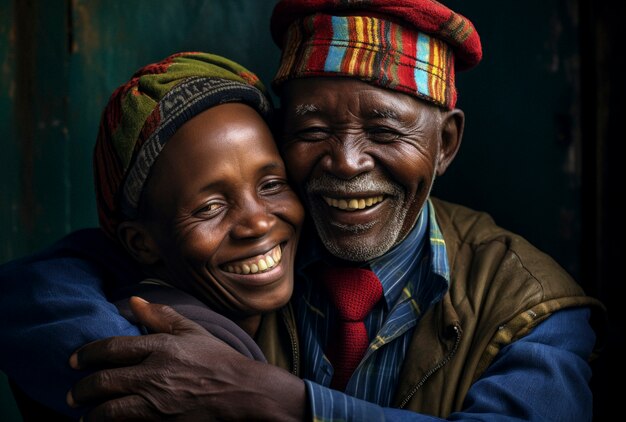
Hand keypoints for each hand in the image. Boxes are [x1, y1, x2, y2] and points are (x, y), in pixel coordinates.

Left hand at [67, 297, 305, 420]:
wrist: (243, 394)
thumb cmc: (219, 360)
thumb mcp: (193, 332)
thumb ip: (162, 316)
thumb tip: (133, 300)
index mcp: (162, 347)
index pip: (111, 348)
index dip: (86, 353)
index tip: (73, 360)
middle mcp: (155, 373)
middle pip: (103, 381)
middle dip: (81, 389)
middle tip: (72, 394)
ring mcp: (158, 402)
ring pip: (108, 410)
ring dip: (90, 414)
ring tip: (84, 415)